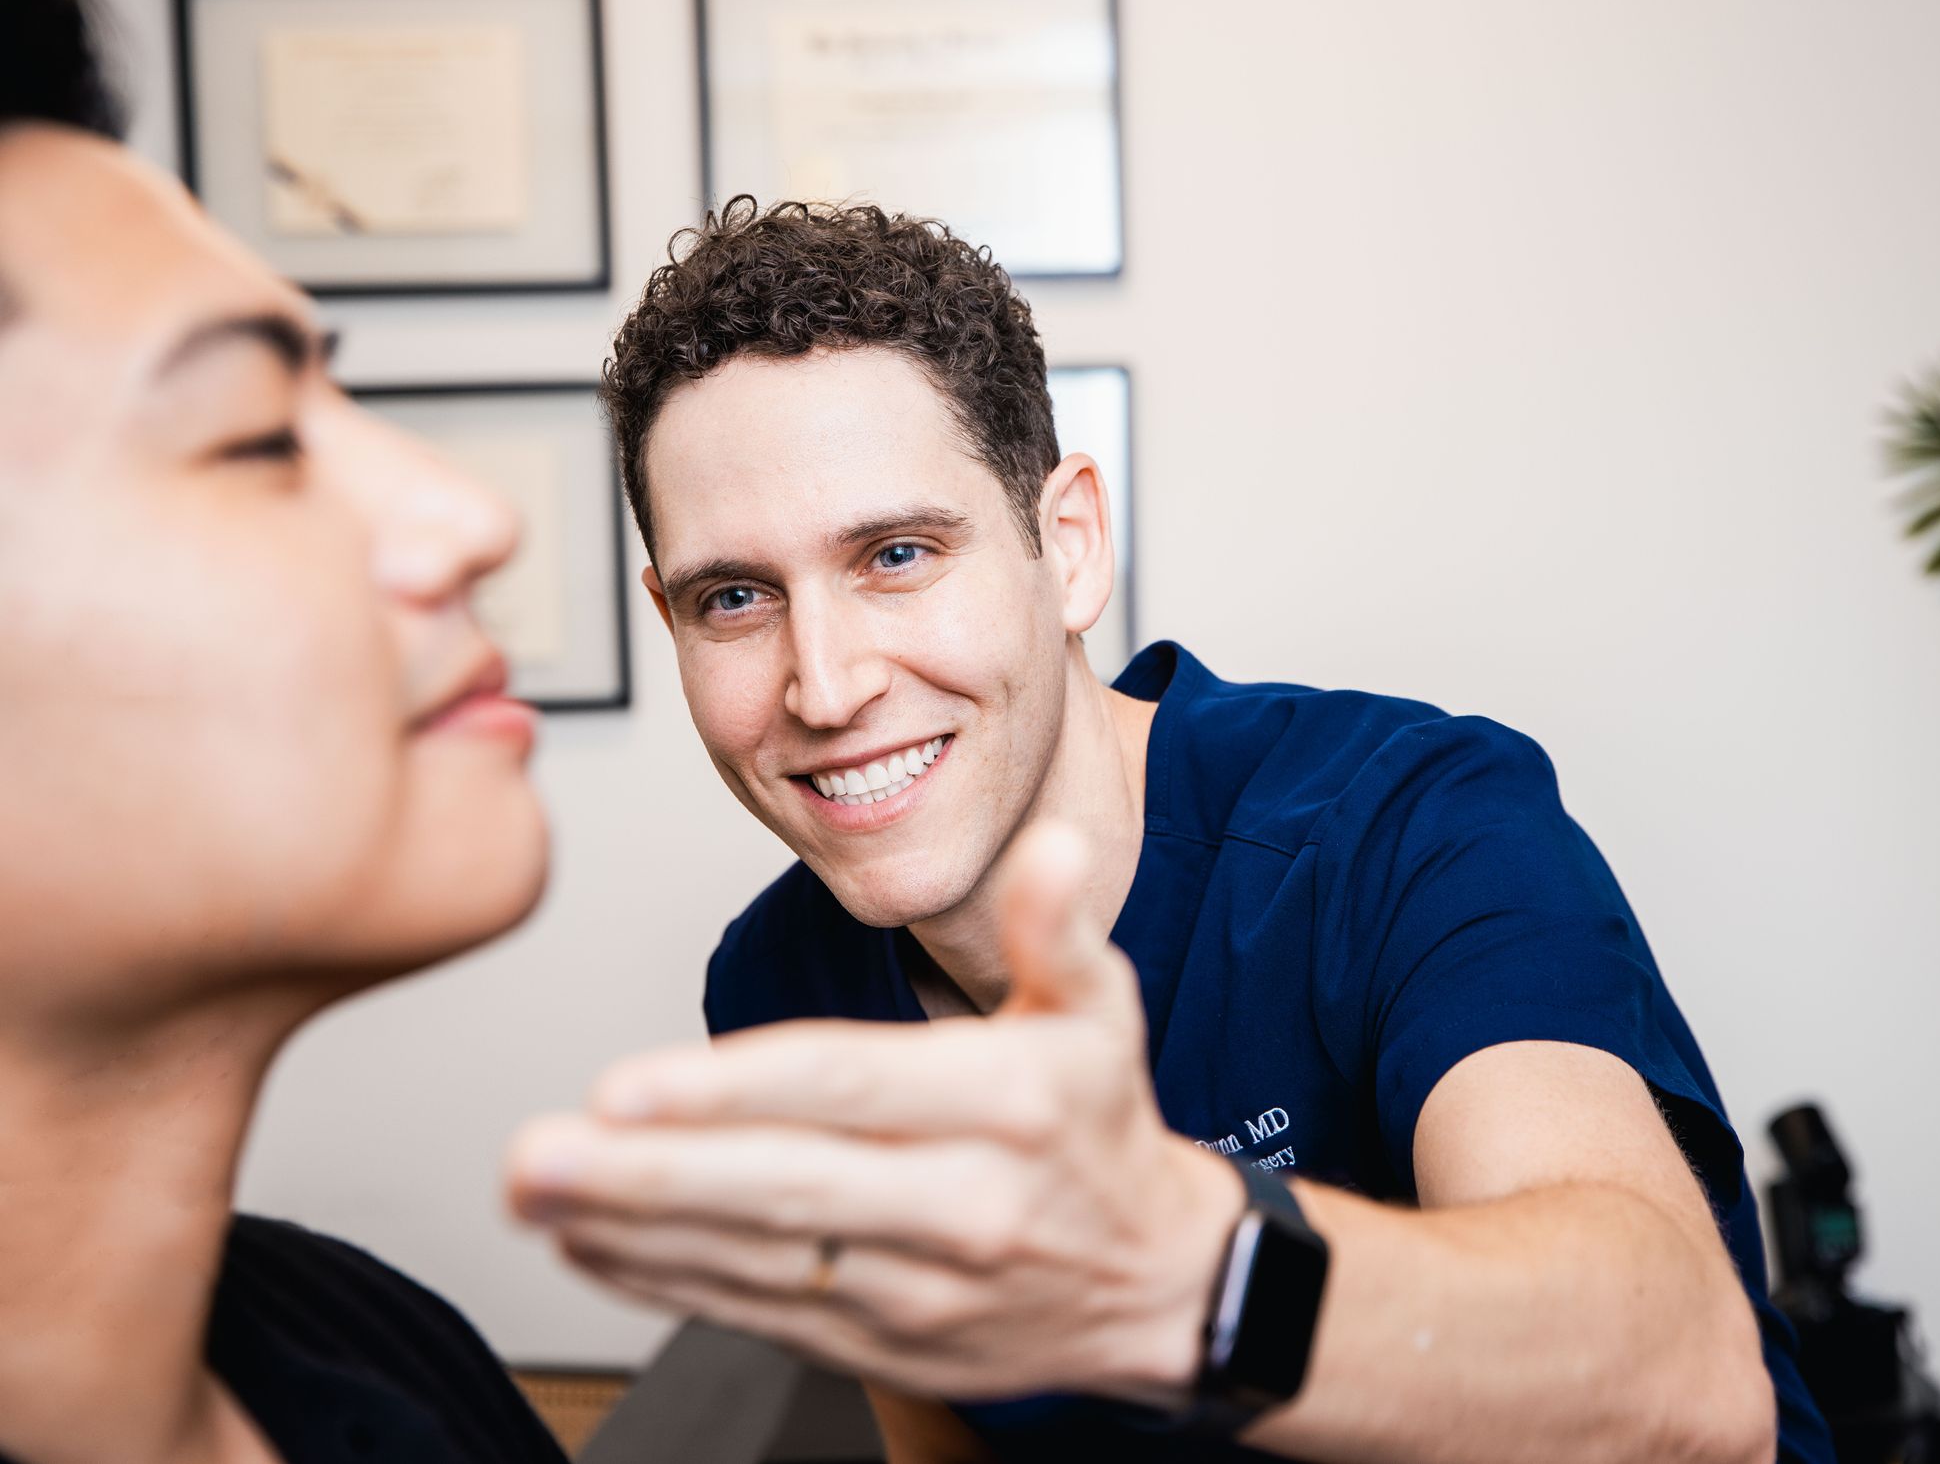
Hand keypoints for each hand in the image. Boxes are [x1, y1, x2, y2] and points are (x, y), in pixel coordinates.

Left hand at [505, 822, 1243, 1404]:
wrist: (1153, 1285)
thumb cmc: (1097, 1125)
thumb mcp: (1102, 1011)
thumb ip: (1056, 927)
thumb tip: (1052, 847)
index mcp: (1007, 1104)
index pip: (850, 1089)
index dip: (729, 1091)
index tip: (623, 1088)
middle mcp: (961, 1202)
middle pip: (784, 1187)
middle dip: (647, 1177)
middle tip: (533, 1156)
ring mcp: (918, 1288)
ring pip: (757, 1260)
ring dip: (632, 1231)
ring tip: (534, 1196)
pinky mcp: (885, 1346)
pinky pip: (762, 1313)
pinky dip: (668, 1282)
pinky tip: (593, 1246)